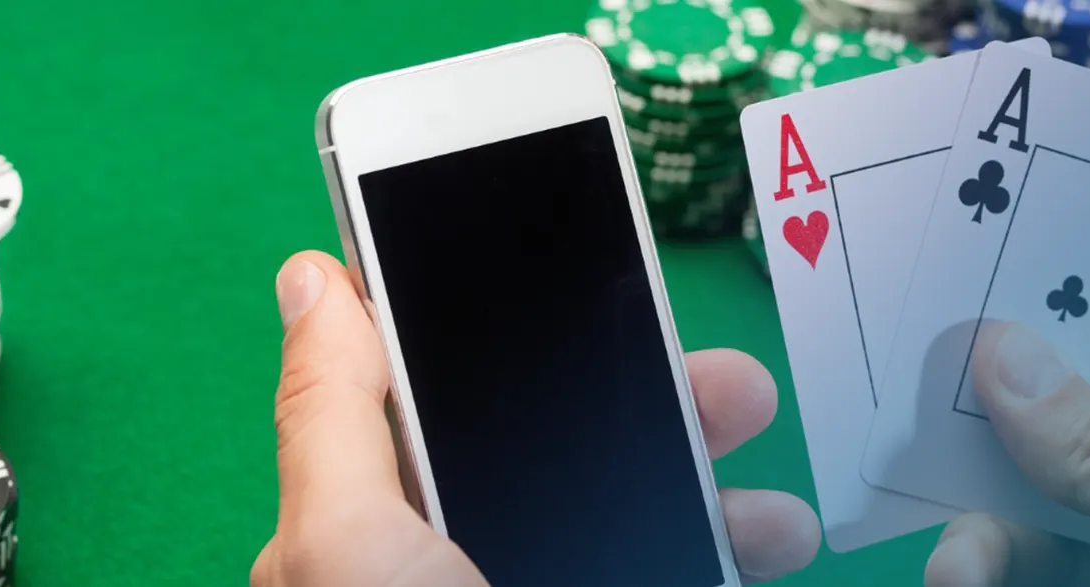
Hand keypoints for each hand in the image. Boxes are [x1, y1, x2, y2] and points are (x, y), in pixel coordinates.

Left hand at [252, 252, 821, 586]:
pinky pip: (672, 570)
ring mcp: (544, 582)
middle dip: (657, 415)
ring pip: (635, 522)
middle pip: (563, 457)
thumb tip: (309, 274)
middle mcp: (460, 568)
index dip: (517, 338)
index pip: (451, 404)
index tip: (603, 293)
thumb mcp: (345, 547)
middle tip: (735, 391)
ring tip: (781, 515)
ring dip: (718, 499)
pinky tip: (775, 551)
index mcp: (382, 536)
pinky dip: (727, 556)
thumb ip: (331, 416)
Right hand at [924, 322, 1089, 586]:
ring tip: (954, 572)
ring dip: (987, 538)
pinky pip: (1044, 577)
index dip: (1054, 331)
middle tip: (921, 454)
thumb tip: (999, 346)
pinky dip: (998, 577)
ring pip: (1042, 523)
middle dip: (996, 453)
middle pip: (1071, 437)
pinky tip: (964, 581)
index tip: (957, 313)